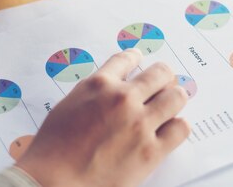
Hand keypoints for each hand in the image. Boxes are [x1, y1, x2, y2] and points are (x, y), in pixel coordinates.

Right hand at [17, 49, 189, 186]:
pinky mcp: (151, 151)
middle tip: (163, 82)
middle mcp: (123, 99)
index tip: (140, 60)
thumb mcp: (69, 105)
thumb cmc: (53, 148)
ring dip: (174, 98)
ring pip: (176, 97)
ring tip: (172, 103)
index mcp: (99, 85)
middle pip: (160, 73)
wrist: (53, 182)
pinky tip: (172, 127)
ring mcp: (139, 124)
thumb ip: (93, 93)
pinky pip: (180, 129)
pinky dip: (178, 126)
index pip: (127, 59)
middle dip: (163, 76)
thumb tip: (110, 88)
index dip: (136, 58)